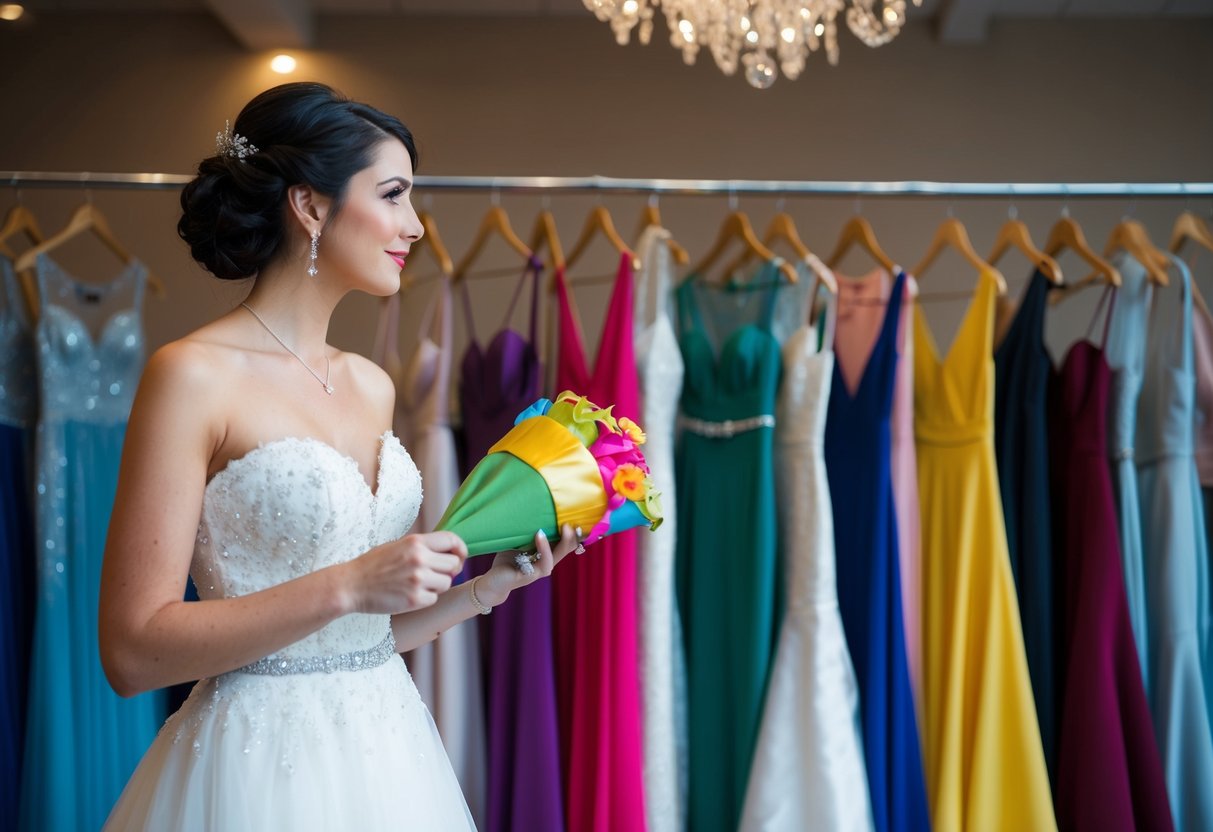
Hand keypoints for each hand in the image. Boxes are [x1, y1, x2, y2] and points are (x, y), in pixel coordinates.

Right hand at [342, 531, 467, 614]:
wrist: (351, 585)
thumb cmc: (372, 565)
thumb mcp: (397, 545)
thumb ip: (421, 547)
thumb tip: (448, 552)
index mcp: (416, 542)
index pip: (452, 540)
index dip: (460, 549)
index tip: (460, 556)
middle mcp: (420, 558)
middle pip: (453, 565)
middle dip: (448, 571)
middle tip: (435, 575)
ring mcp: (418, 579)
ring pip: (446, 583)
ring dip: (436, 586)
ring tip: (417, 584)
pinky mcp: (414, 599)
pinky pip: (434, 599)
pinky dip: (425, 599)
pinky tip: (409, 595)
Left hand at [477, 524, 579, 606]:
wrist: (493, 581)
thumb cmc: (507, 559)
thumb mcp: (520, 540)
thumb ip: (530, 530)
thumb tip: (537, 507)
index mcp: (547, 554)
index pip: (566, 542)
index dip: (575, 532)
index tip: (577, 516)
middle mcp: (547, 562)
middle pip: (567, 549)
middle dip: (573, 535)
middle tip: (572, 520)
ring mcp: (540, 571)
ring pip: (557, 556)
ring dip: (562, 541)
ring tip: (563, 527)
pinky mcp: (530, 576)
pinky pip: (543, 562)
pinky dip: (544, 548)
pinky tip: (540, 535)